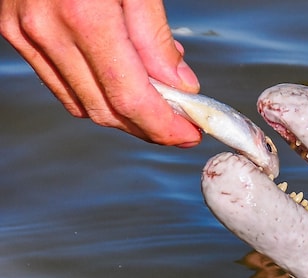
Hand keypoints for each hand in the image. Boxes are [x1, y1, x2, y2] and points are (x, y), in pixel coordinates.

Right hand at [0, 0, 201, 145]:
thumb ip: (155, 34)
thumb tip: (179, 83)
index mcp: (84, 15)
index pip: (129, 98)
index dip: (164, 126)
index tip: (190, 133)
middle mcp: (46, 28)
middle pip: (104, 109)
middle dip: (147, 126)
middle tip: (181, 124)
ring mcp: (23, 31)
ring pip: (78, 102)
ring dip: (121, 113)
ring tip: (157, 102)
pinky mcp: (13, 29)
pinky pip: (57, 80)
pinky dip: (92, 91)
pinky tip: (121, 79)